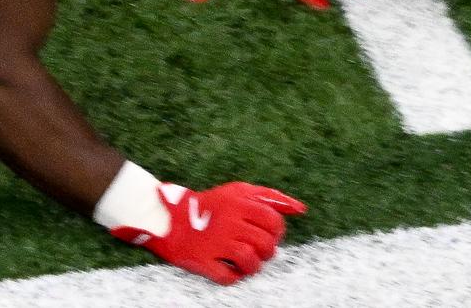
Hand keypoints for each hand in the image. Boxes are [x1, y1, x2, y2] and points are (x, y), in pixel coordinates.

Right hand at [110, 180, 306, 284]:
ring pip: (251, 263)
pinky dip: (232, 277)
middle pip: (265, 245)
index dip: (276, 233)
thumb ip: (271, 198)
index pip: (274, 222)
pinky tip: (227, 268)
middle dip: (265, 252)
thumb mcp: (239, 192)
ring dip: (251, 267)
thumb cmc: (212, 206)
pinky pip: (228, 278)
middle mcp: (228, 221)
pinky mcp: (202, 260)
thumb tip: (301, 209)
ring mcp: (215, 242)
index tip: (266, 234)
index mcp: (238, 202)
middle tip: (254, 248)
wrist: (169, 218)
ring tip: (243, 261)